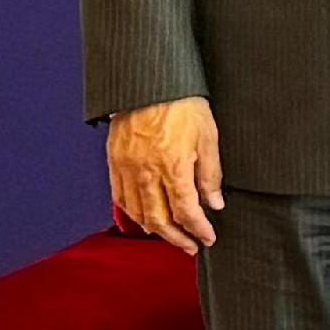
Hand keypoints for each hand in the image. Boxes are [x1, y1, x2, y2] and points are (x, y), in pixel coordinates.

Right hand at [106, 98, 222, 253]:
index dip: (198, 229)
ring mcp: (127, 168)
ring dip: (155, 230)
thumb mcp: (208, 138)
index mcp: (172, 166)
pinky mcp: (114, 161)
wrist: (150, 82)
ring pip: (137, 212)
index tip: (208, 237)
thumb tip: (215, 203)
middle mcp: (146, 172)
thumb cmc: (182, 104)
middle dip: (177, 238)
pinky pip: (120, 197)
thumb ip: (210, 175)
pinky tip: (144, 218)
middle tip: (191, 246)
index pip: (186, 211)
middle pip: (159, 219)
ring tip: (171, 236)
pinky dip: (133, 213)